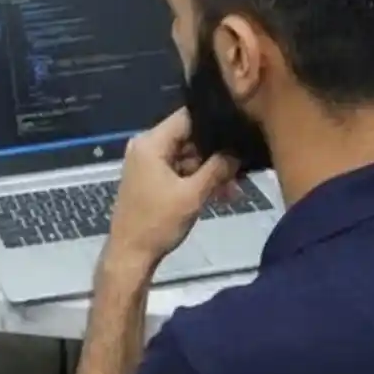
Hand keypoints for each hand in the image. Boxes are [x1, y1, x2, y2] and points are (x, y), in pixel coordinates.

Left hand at [106, 108, 238, 272]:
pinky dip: (198, 181)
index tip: (238, 129)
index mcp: (151, 143)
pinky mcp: (151, 180)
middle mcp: (146, 148)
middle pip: (188, 138)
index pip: (187, 117)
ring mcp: (148, 165)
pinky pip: (179, 172)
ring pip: (187, 158)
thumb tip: (237, 153)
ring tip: (236, 186)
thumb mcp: (193, 195)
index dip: (213, 121)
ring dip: (210, 171)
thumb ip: (217, 169)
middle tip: (243, 165)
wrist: (130, 255)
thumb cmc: (158, 223)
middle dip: (216, 153)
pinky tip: (223, 194)